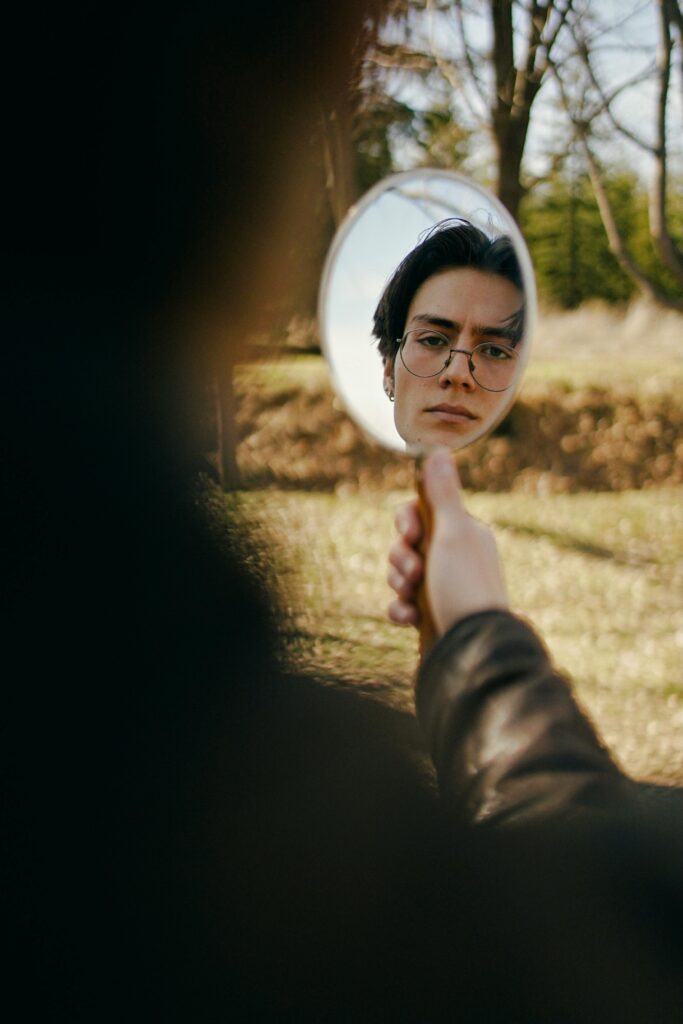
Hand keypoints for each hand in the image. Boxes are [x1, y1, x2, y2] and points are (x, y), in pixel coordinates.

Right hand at [387, 448, 507, 636]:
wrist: (473, 649)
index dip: (407, 520)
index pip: (423, 511)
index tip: (411, 532)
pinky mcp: (431, 617)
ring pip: (401, 573)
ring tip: (412, 597)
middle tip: (414, 572)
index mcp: (464, 534)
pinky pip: (401, 604)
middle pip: (406, 543)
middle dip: (400, 555)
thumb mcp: (453, 533)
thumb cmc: (465, 587)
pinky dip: (399, 609)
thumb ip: (443, 492)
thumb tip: (440, 448)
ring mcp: (442, 588)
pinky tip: (408, 618)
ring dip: (398, 583)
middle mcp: (454, 558)